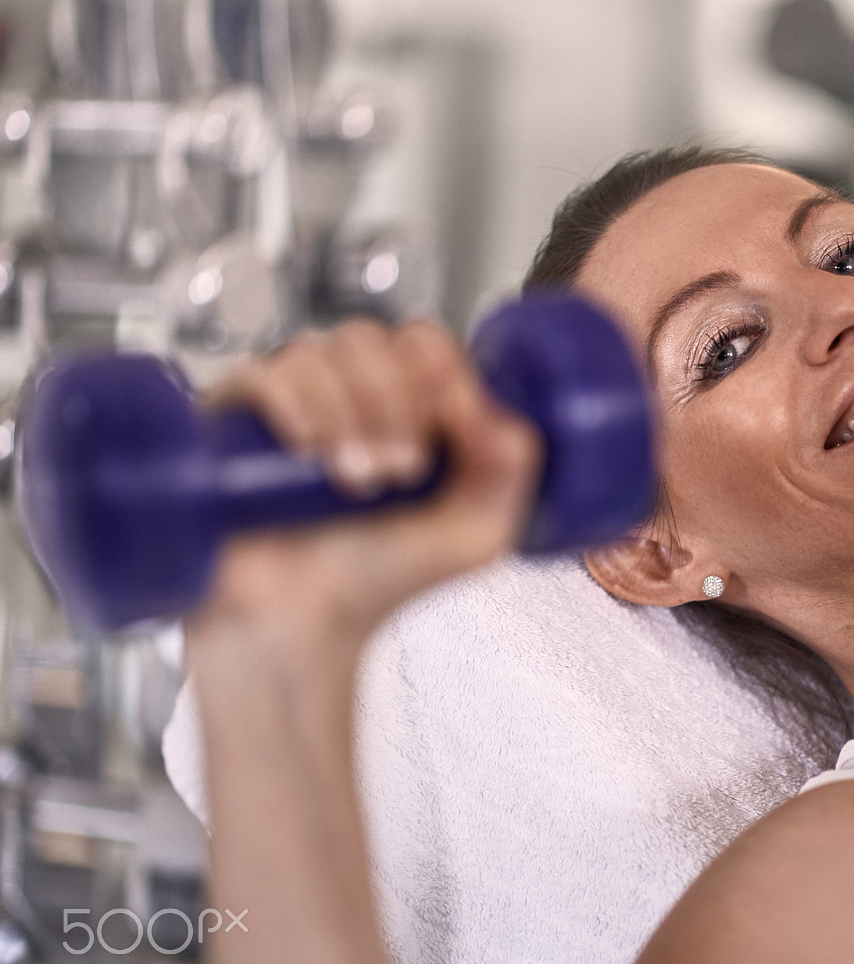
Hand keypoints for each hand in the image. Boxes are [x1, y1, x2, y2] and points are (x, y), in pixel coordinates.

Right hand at [183, 318, 542, 662]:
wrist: (307, 626)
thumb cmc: (381, 580)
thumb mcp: (478, 533)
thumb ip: (510, 467)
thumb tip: (488, 404)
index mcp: (405, 406)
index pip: (423, 342)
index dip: (439, 371)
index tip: (444, 430)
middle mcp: (344, 394)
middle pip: (373, 338)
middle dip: (397, 400)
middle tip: (403, 471)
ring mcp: (287, 403)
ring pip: (320, 351)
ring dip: (351, 412)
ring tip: (358, 482)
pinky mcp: (233, 420)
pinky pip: (264, 375)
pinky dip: (298, 407)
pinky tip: (312, 456)